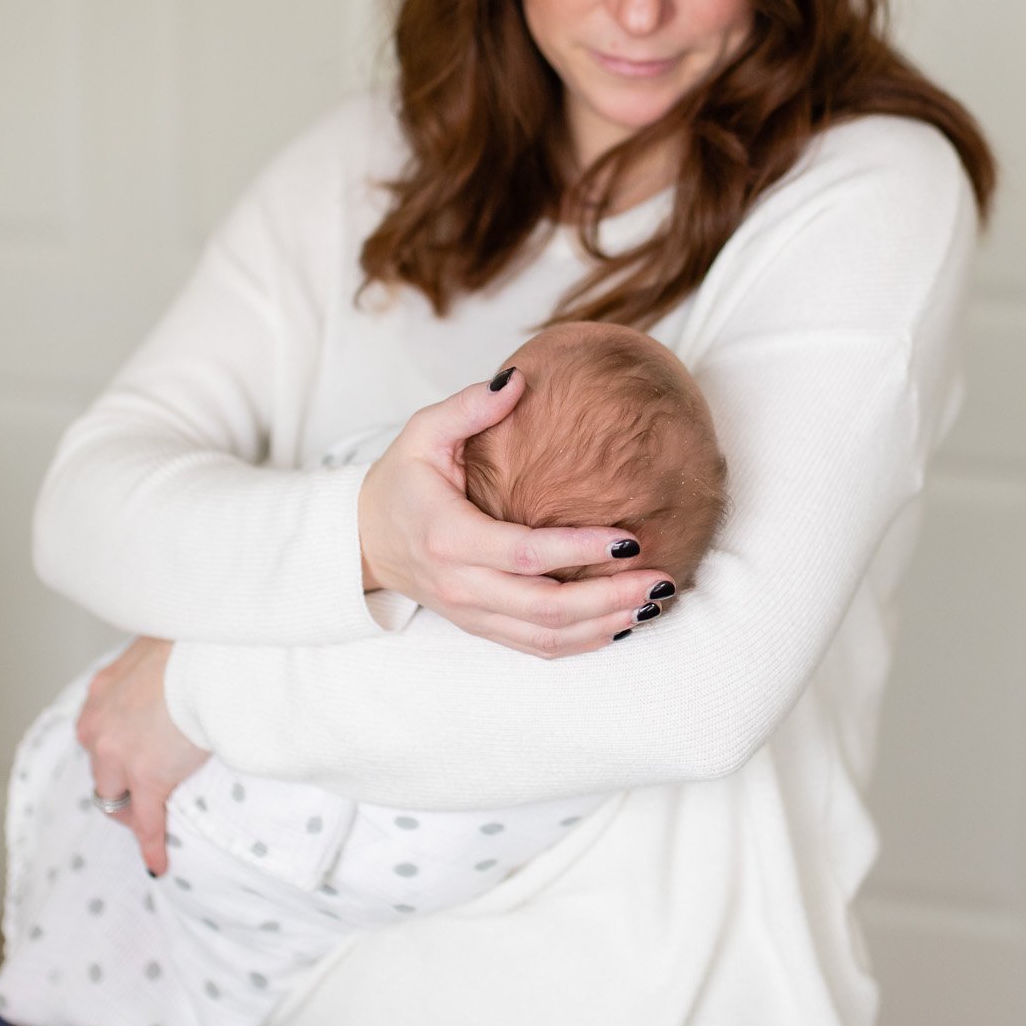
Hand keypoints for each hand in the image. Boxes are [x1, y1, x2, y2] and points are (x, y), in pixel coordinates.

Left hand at [74, 636, 209, 874]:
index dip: (115, 750)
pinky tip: (158, 862)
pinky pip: (147, 821)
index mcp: (103, 692)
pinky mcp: (147, 779)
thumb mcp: (160, 648)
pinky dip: (151, 843)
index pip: (99, 733)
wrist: (208, 655)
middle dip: (117, 782)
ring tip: (148, 823)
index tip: (130, 758)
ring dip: (130, 810)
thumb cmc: (195, 644)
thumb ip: (154, 670)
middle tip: (139, 793)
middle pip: (99, 768)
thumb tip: (172, 670)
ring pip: (114, 797)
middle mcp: (99, 725)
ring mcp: (119, 755)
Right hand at [356, 369, 676, 658]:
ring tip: (654, 602)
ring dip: (605, 624)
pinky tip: (621, 622)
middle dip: (609, 597)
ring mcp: (472, 613)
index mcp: (448, 536)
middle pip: (545, 607)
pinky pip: (538, 646)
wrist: (364, 540)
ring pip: (547, 636)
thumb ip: (468, 407)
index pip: (525, 553)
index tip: (629, 537)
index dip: (578, 550)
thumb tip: (518, 379)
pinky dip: (584, 641)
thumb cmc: (400, 481)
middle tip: (661, 578)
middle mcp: (461, 585)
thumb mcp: (421, 434)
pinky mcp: (482, 627)